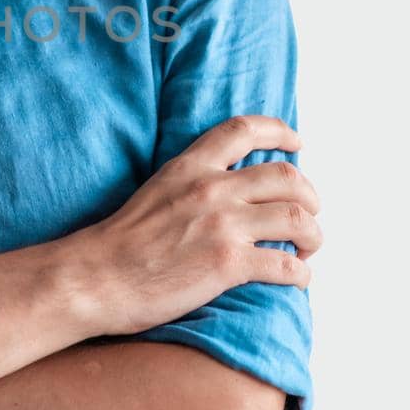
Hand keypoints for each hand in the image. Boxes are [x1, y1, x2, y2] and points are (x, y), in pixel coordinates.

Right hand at [74, 114, 321, 336]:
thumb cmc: (120, 244)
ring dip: (313, 236)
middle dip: (310, 196)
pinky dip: (300, 273)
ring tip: (308, 250)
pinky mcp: (228, 264)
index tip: (296, 143)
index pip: (244, 131)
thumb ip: (192, 184)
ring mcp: (222, 225)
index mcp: (190, 166)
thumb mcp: (156, 191)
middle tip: (310, 214)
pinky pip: (285, 265)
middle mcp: (212, 188)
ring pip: (297, 219)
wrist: (96, 278)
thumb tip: (229, 192)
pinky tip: (296, 279)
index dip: (279, 132)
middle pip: (287, 177)